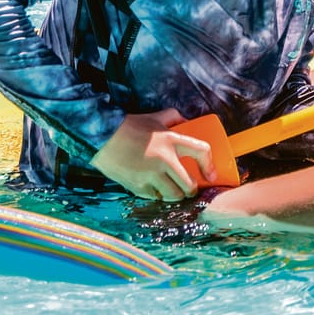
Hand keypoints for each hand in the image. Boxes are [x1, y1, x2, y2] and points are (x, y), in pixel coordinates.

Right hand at [89, 109, 214, 199]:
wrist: (102, 138)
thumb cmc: (129, 126)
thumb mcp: (155, 117)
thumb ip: (174, 118)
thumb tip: (188, 123)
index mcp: (172, 140)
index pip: (201, 151)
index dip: (210, 165)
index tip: (211, 175)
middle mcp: (164, 159)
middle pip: (188, 184)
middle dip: (191, 190)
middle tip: (189, 189)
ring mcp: (150, 174)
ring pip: (173, 195)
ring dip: (176, 195)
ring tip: (174, 192)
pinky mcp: (137, 185)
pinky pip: (154, 197)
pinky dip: (157, 195)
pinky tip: (156, 190)